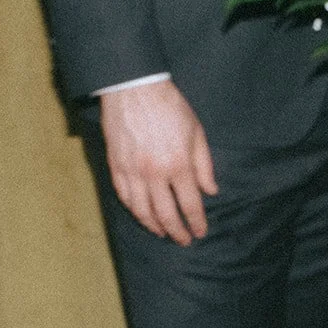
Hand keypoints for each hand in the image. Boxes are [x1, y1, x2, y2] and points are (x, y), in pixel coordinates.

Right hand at [99, 80, 217, 246]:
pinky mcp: (116, 166)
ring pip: (142, 210)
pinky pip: (124, 197)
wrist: (134, 87)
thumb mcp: (196, 132)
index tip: (200, 232)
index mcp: (178, 164)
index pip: (190, 204)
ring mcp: (133, 171)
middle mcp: (155, 173)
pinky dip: (134, 210)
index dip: (196, 222)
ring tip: (163, 233)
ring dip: (154, 226)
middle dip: (177, 231)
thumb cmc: (169, 107)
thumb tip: (211, 191)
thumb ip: (204, 165)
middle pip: (166, 214)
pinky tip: (142, 215)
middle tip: (184, 240)